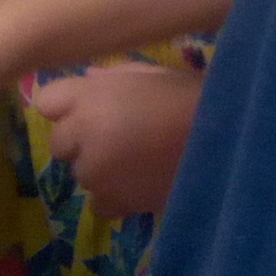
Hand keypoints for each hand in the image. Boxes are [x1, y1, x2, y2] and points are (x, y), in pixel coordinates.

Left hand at [28, 63, 201, 218]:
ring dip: (100, 168)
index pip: (47, 102)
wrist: (229, 143)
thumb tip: (88, 81)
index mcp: (89, 96)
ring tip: (140, 160)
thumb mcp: (153, 74)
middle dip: (82, 139)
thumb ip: (112, 77)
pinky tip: (140, 184)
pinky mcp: (115, 202)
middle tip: (122, 135)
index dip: (69, 106)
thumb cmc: (192, 98)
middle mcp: (83, 136)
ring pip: (81, 173)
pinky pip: (99, 202)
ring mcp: (96, 173)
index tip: (93, 106)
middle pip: (60, 142)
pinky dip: (115, 196)